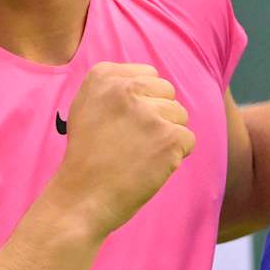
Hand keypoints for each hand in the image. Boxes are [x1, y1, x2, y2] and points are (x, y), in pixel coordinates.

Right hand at [48, 63, 194, 238]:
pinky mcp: (168, 137)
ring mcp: (148, 112)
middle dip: (158, 115)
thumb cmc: (85, 155)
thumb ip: (113, 87)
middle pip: (167, 92)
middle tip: (132, 140)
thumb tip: (150, 80)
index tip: (123, 122)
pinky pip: (188, 139)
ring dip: (166, 136)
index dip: (143, 100)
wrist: (82, 194)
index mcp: (102, 75)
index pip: (149, 74)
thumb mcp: (85, 106)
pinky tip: (150, 165)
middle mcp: (125, 87)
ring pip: (180, 115)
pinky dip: (175, 156)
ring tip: (138, 153)